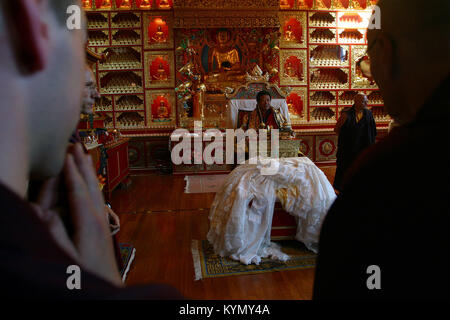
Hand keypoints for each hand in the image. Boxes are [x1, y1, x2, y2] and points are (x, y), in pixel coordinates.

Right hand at [33, 143, 122, 286]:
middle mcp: (99, 218)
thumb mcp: (65, 257)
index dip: (70, 171)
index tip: (65, 153)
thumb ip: (55, 233)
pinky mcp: (104, 229)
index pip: (78, 190)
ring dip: (89, 172)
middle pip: (90, 185)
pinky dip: (92, 186)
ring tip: (85, 157)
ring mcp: (103, 223)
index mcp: (89, 222)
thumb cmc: (85, 277)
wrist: (109, 291)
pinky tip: (90, 185)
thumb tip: (44, 210)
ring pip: (96, 191)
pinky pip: (98, 199)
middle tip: (77, 145)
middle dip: (82, 164)